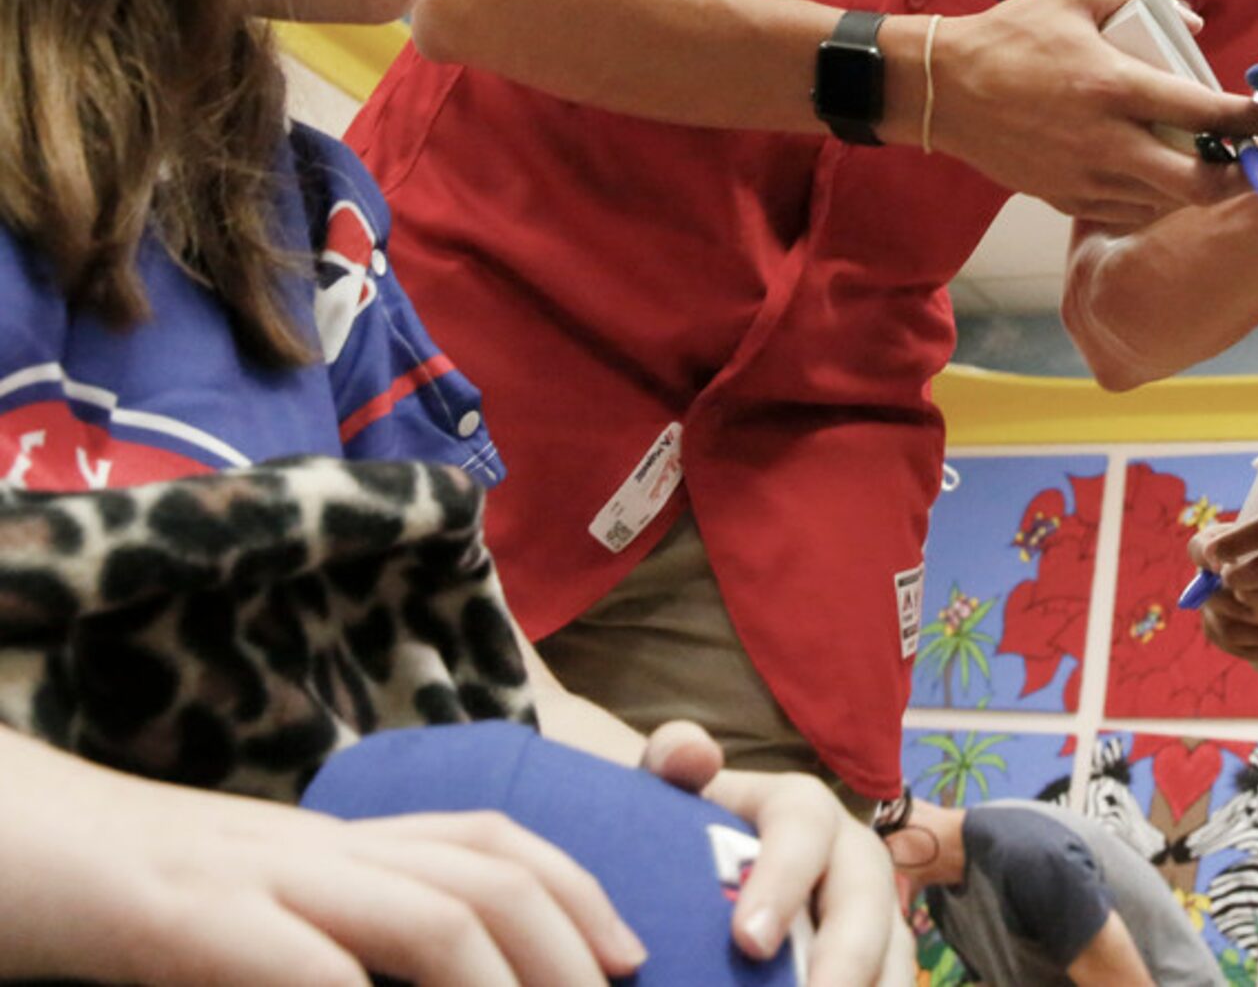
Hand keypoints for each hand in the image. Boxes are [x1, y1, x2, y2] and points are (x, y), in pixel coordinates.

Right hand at [1, 736, 645, 986]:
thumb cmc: (82, 889)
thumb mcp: (214, 911)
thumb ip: (298, 941)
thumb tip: (358, 977)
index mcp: (316, 846)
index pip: (479, 838)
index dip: (569, 888)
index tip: (624, 952)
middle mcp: (303, 849)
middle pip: (481, 872)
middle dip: (567, 942)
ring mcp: (245, 878)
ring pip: (420, 915)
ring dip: (498, 984)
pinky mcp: (174, 918)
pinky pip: (296, 967)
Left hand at [641, 723, 912, 986]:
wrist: (718, 871)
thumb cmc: (695, 834)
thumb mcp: (680, 794)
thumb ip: (675, 763)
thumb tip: (689, 751)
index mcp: (803, 811)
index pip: (803, 832)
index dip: (783, 882)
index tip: (748, 941)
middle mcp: (853, 858)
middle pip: (868, 901)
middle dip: (845, 958)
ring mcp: (876, 916)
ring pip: (895, 956)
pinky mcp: (881, 964)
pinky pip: (893, 986)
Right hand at [928, 0, 1257, 225]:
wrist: (945, 89)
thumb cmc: (1012, 34)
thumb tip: (1194, 23)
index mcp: (1113, 86)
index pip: (1206, 113)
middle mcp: (1105, 140)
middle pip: (1195, 184)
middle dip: (1236, 177)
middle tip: (1249, 157)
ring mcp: (1084, 176)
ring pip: (1163, 202)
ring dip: (1193, 186)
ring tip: (1204, 159)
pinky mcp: (1064, 198)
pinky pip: (1127, 209)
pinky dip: (1153, 197)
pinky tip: (1154, 170)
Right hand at [1189, 523, 1257, 667]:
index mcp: (1217, 544)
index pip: (1199, 548)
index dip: (1206, 558)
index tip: (1223, 567)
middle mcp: (1206, 577)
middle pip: (1213, 596)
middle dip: (1247, 610)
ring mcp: (1211, 609)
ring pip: (1228, 629)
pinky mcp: (1221, 635)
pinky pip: (1241, 649)